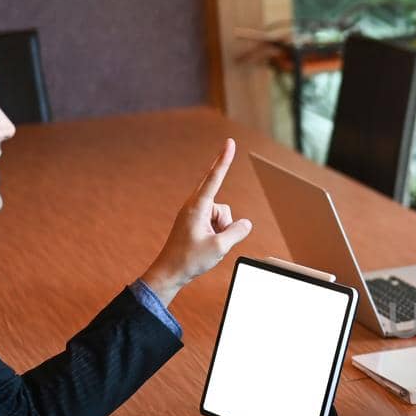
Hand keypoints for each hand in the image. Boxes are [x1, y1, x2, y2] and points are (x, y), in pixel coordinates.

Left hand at [141, 139, 252, 305]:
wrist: (170, 272)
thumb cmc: (190, 260)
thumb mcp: (219, 247)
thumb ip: (237, 232)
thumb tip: (246, 223)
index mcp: (197, 207)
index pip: (214, 178)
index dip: (224, 160)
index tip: (230, 143)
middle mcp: (195, 206)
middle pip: (222, 206)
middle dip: (224, 224)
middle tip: (212, 238)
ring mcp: (195, 214)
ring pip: (223, 215)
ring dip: (223, 230)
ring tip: (208, 246)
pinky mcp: (196, 221)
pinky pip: (217, 222)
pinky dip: (219, 233)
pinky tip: (207, 245)